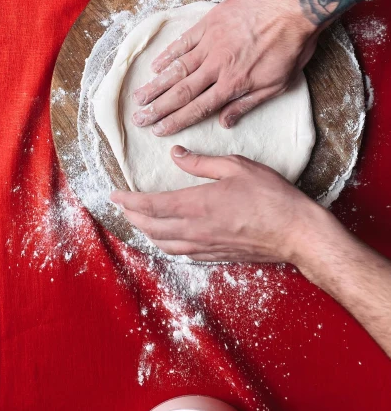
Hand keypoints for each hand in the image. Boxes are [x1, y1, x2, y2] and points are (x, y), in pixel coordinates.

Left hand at [111, 146, 332, 264]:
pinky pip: (180, 252)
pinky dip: (165, 243)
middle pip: (150, 227)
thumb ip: (201, 162)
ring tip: (137, 220)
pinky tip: (166, 237)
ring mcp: (205, 246)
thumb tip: (176, 154)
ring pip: (162, 243)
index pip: (150, 205)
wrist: (296, 233)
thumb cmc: (270, 196)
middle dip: (131, 216)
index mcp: (196, 205)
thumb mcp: (235, 167)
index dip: (128, 200)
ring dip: (145, 232)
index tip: (113, 194)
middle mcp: (195, 229)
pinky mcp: (215, 256)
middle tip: (120, 206)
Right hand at [132, 0, 319, 135]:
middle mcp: (217, 66)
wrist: (293, 6)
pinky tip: (155, 65)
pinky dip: (168, 54)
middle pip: (181, 92)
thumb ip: (247, 103)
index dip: (176, 121)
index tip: (158, 130)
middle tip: (139, 118)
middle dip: (158, 108)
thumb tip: (224, 122)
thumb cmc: (290, 46)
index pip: (198, 108)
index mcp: (234, 84)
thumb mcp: (277, 84)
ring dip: (156, 85)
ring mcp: (211, 43)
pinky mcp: (209, 23)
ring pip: (177, 68)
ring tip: (139, 96)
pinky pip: (183, 41)